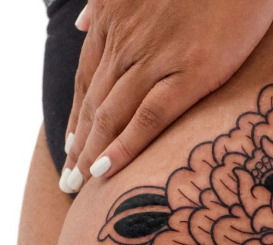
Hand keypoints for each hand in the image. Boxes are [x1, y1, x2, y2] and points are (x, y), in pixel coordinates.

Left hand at [60, 0, 272, 192]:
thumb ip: (107, 6)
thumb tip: (81, 26)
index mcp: (117, 23)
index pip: (87, 81)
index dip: (76, 117)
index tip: (71, 146)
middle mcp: (128, 44)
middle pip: (93, 104)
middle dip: (77, 145)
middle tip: (68, 180)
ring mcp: (157, 60)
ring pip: (111, 115)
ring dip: (90, 153)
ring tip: (80, 185)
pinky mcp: (190, 74)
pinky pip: (148, 117)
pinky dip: (124, 146)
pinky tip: (108, 170)